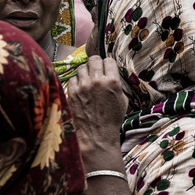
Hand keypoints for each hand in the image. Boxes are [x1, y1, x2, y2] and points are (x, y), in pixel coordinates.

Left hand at [67, 56, 127, 170]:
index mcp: (112, 82)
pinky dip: (77, 81)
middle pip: (93, 59)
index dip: (107, 64)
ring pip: (81, 67)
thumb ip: (116, 84)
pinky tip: (80, 88)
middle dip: (96, 63)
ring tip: (87, 79)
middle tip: (96, 69)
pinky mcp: (72, 92)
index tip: (106, 68)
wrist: (97, 134)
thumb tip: (110, 74)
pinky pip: (73, 78)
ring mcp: (83, 86)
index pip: (108, 60)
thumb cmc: (112, 118)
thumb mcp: (122, 99)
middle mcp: (97, 81)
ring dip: (85, 72)